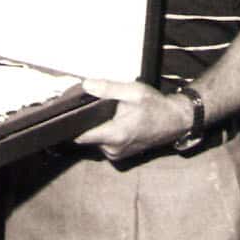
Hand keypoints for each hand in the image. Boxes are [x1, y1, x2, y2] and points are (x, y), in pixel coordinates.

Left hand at [73, 79, 191, 161]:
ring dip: (98, 128)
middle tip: (92, 107)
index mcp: (114, 135)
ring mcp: (117, 154)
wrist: (175, 120)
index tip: (65, 115)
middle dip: (87, 122)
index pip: (80, 137)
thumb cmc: (155, 106)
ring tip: (107, 113)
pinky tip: (114, 121)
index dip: (71, 126)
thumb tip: (86, 85)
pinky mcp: (120, 154)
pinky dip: (106, 133)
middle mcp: (113, 149)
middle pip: (87, 137)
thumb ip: (108, 89)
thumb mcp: (133, 91)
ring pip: (95, 140)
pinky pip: (105, 143)